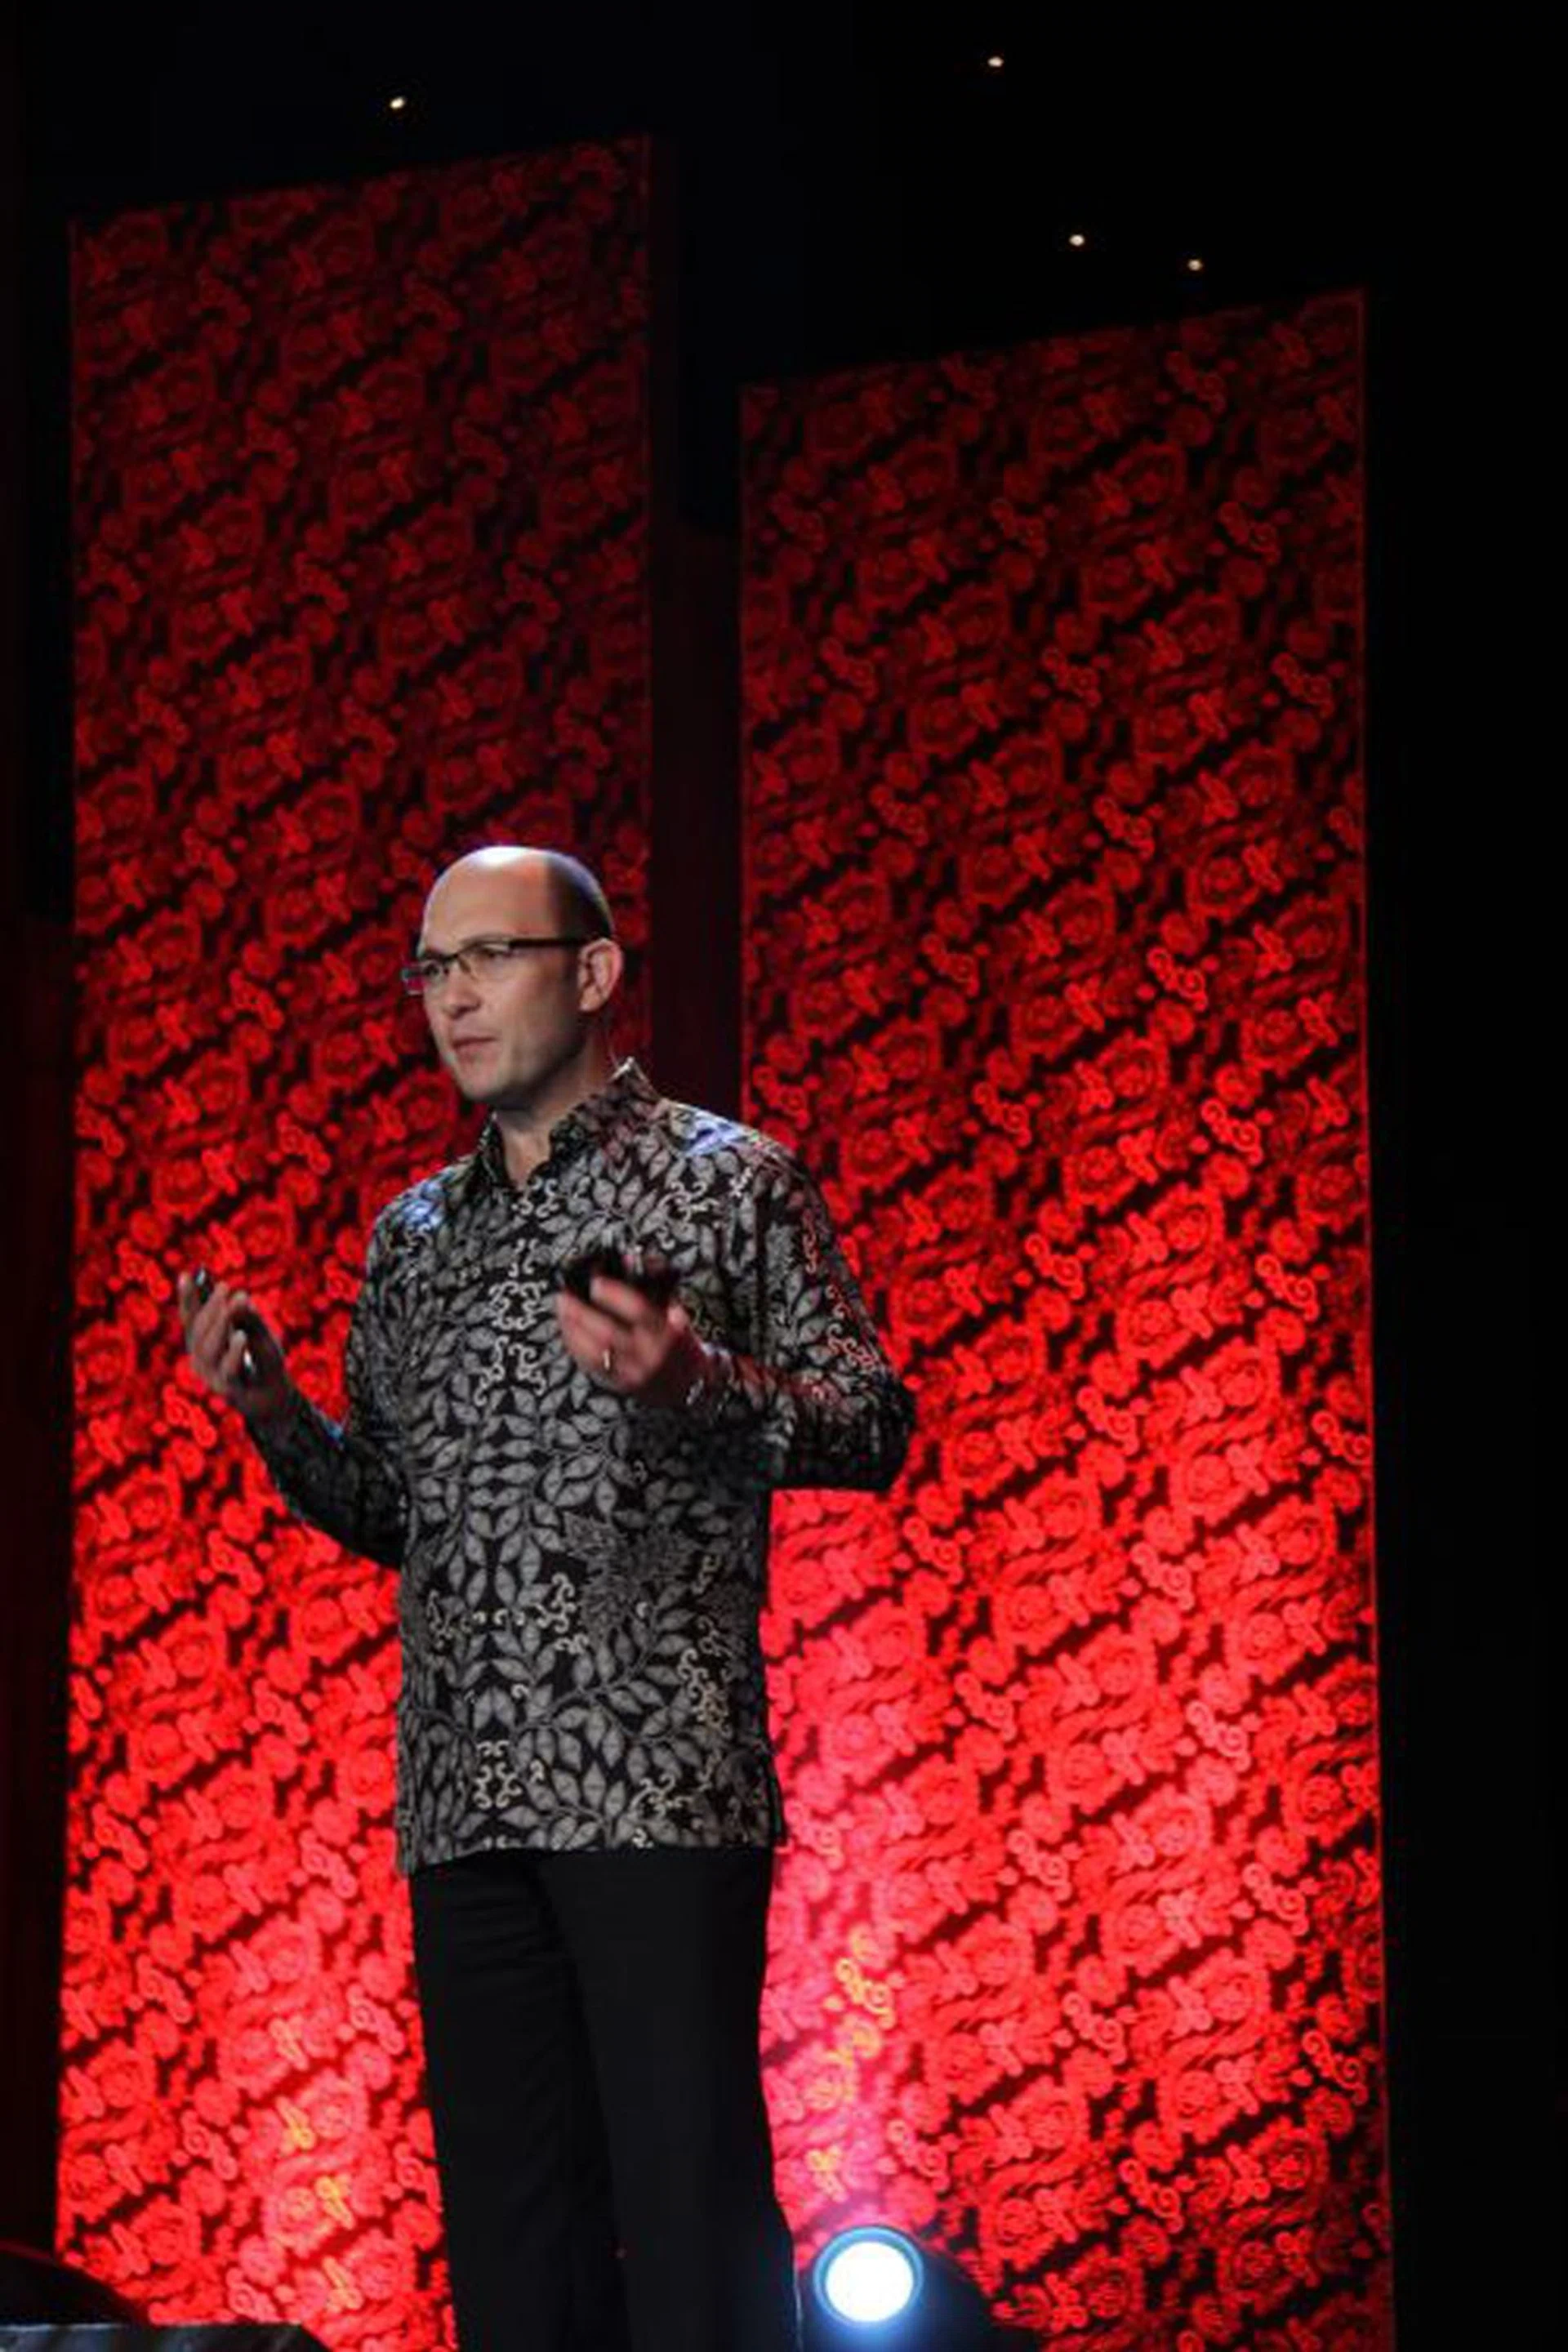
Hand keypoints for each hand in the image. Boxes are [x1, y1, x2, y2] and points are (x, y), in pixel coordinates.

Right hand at [177, 1270, 291, 1425]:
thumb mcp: (259, 1332)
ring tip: (232, 1305)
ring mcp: (211, 1376)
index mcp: (203, 1341)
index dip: (187, 1298)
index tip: (187, 1275)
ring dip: (220, 1326)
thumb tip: (238, 1298)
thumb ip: (249, 1317)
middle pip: (199, 1330)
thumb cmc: (263, 1359)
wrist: (276, 1394)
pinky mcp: (227, 1390)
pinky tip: (242, 1336)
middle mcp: (201, 1358)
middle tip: (225, 1288)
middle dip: (211, 1307)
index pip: (191, 1317)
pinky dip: (234, 1352)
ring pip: (209, 1349)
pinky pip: (228, 1369)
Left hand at [555, 1272, 711, 1409]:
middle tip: (565, 1296)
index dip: (614, 1294)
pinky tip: (569, 1331)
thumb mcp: (674, 1309)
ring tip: (562, 1309)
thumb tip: (625, 1261)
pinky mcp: (622, 1384)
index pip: (638, 1310)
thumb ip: (651, 1284)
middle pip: (609, 1333)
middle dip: (582, 1313)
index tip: (596, 1282)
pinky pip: (592, 1365)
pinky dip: (577, 1346)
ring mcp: (635, 1371)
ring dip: (572, 1329)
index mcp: (668, 1331)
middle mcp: (650, 1353)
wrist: (692, 1384)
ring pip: (595, 1351)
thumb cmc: (681, 1341)